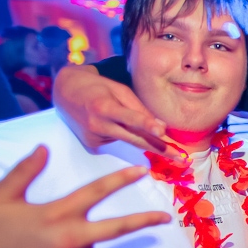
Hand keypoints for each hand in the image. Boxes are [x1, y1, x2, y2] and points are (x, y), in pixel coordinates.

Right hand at [0, 146, 171, 247]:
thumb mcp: (2, 196)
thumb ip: (27, 171)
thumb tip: (44, 149)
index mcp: (55, 214)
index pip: (95, 192)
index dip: (120, 179)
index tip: (141, 171)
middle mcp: (69, 239)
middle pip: (116, 229)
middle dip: (144, 221)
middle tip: (165, 217)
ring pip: (90, 244)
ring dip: (80, 236)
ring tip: (42, 238)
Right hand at [53, 64, 174, 157]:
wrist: (64, 92)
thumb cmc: (98, 88)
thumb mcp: (119, 90)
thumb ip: (139, 109)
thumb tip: (162, 127)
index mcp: (104, 107)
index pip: (130, 118)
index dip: (146, 125)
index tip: (162, 132)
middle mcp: (97, 125)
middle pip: (135, 139)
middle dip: (161, 149)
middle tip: (182, 159)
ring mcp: (94, 137)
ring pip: (129, 142)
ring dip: (148, 144)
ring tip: (169, 151)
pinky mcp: (92, 145)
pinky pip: (118, 142)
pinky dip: (125, 136)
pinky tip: (116, 126)